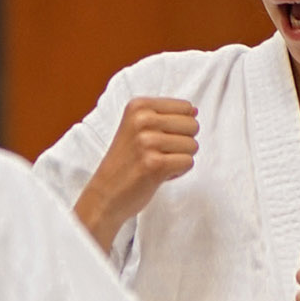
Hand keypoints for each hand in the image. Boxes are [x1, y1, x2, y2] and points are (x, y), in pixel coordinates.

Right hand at [74, 98, 197, 250]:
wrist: (105, 194)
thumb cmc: (125, 162)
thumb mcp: (138, 129)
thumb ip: (165, 117)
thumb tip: (194, 111)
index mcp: (138, 106)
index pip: (187, 108)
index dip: (179, 128)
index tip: (158, 139)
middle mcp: (142, 120)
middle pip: (192, 126)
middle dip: (182, 144)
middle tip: (159, 154)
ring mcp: (147, 142)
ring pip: (193, 145)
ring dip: (179, 159)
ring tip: (157, 164)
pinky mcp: (154, 164)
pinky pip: (188, 162)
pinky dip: (178, 172)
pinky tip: (159, 175)